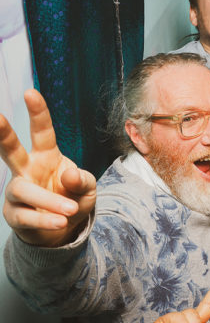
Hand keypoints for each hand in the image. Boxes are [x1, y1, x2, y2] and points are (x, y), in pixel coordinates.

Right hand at [0, 90, 96, 246]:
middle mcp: (27, 169)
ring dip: (48, 200)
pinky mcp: (13, 213)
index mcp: (47, 155)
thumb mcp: (87, 188)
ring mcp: (18, 190)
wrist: (62, 229)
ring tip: (70, 209)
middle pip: (10, 149)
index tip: (31, 93)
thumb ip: (82, 180)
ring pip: (24, 190)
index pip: (42, 131)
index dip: (37, 112)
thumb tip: (68, 175)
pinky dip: (44, 219)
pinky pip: (25, 215)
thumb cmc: (73, 199)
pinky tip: (60, 222)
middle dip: (3, 133)